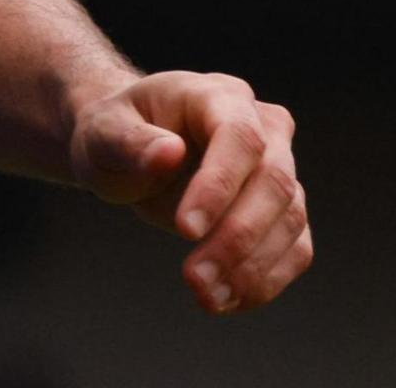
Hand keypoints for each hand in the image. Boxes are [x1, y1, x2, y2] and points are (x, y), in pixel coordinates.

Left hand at [71, 70, 309, 312]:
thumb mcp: (101, 133)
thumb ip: (128, 142)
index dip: (220, 186)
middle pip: (274, 184)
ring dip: (252, 268)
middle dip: (236, 238)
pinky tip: (227, 299)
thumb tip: (169, 153)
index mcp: (218, 96)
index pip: (239, 138)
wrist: (127, 151)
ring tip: (205, 296)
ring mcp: (280, 169)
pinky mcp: (284, 211)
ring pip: (290, 221)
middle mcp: (264, 128)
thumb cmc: (113, 134)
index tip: (185, 230)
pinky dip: (265, 279)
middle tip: (194, 279)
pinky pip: (294, 249)